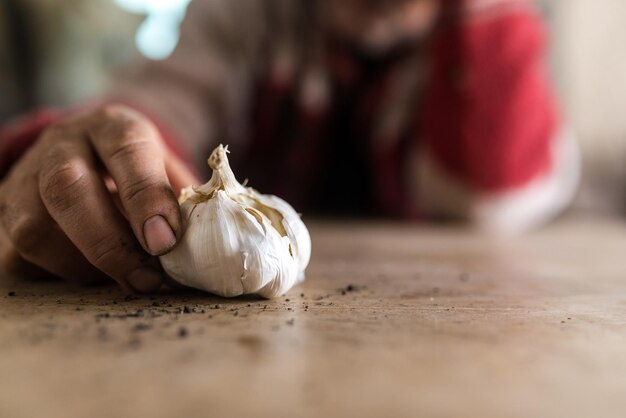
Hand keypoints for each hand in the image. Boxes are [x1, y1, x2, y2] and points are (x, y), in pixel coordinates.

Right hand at [0, 104, 198, 291]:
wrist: (90, 153)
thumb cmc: (140, 170)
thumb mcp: (167, 171)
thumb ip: (182, 201)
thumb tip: (202, 248)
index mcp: (112, 126)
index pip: (126, 151)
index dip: (146, 198)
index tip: (165, 242)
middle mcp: (62, 144)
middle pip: (66, 187)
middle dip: (109, 243)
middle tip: (147, 278)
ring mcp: (26, 177)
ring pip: (34, 227)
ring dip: (85, 266)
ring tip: (128, 279)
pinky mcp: (8, 212)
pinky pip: (22, 254)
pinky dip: (64, 273)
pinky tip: (99, 275)